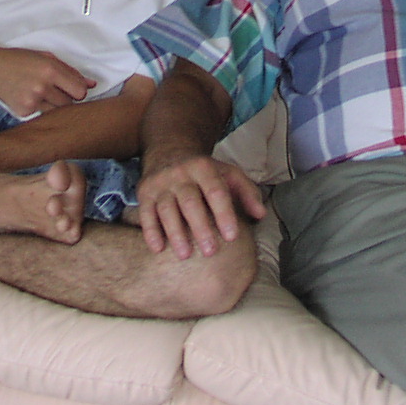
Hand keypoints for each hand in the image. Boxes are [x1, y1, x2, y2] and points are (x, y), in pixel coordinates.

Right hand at [0, 45, 95, 116]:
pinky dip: (39, 109)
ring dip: (54, 105)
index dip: (78, 91)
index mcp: (50, 69)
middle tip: (55, 91)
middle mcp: (42, 86)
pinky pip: (41, 115)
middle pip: (70, 104)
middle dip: (67, 99)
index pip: (79, 91)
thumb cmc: (18, 60)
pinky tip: (29, 98)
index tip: (72, 88)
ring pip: (57, 112)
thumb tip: (91, 85)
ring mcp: (31, 101)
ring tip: (42, 93)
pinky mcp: (22, 112)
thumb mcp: (46, 58)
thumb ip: (70, 71)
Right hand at [137, 152, 266, 259]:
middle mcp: (180, 174)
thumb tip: (260, 215)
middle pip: (190, 202)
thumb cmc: (204, 170)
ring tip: (185, 255)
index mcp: (204, 168)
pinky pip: (146, 212)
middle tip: (210, 252)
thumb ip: (246, 192)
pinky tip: (158, 249)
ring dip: (175, 232)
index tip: (232, 237)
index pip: (216, 191)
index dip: (224, 214)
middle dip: (200, 227)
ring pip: (167, 209)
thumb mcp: (228, 173)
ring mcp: (160, 183)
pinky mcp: (144, 192)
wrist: (169, 149)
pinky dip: (150, 231)